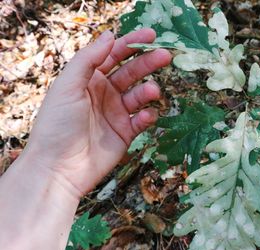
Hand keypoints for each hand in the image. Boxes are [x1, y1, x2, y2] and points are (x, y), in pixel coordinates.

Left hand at [25, 29, 171, 197]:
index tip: (151, 35)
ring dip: (149, 90)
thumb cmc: (58, 124)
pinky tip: (147, 115)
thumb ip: (89, 59)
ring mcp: (116, 114)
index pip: (114, 55)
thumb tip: (110, 35)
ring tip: (152, 91)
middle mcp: (104, 94)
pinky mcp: (125, 133)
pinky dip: (148, 116)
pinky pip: (142, 120)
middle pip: (131, 72)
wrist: (59, 168)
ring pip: (139, 95)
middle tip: (165, 56)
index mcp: (89, 79)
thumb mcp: (68, 85)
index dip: (132, 43)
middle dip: (148, 63)